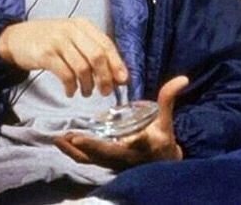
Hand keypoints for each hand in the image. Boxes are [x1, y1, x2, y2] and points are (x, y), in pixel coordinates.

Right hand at [0, 17, 127, 96]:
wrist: (16, 38)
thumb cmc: (49, 40)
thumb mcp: (72, 37)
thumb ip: (93, 51)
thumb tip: (118, 75)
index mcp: (82, 24)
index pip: (106, 44)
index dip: (117, 63)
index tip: (123, 80)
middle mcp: (71, 30)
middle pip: (97, 56)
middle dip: (105, 77)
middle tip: (105, 91)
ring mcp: (58, 41)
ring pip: (82, 67)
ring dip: (87, 85)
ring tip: (86, 92)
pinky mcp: (45, 54)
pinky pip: (65, 75)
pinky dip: (71, 87)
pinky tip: (70, 91)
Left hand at [54, 75, 187, 169]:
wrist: (163, 162)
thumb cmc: (163, 140)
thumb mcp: (166, 120)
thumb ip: (168, 99)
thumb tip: (182, 78)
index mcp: (135, 148)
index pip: (115, 148)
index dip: (96, 145)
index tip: (78, 137)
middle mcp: (121, 158)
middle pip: (97, 156)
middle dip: (80, 147)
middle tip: (64, 137)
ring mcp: (112, 162)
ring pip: (89, 160)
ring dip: (73, 151)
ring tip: (58, 139)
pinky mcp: (106, 162)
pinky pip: (88, 160)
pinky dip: (74, 153)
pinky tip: (63, 142)